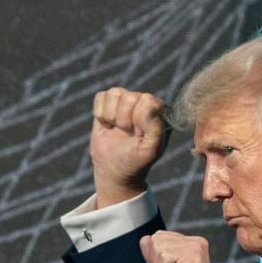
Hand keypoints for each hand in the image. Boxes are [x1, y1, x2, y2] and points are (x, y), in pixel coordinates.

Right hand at [90, 88, 168, 207]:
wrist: (114, 169)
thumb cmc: (136, 160)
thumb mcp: (150, 150)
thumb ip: (155, 128)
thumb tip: (150, 104)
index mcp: (161, 111)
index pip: (148, 101)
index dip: (139, 120)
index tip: (139, 135)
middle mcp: (144, 101)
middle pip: (129, 97)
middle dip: (124, 120)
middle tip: (127, 134)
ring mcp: (126, 100)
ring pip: (114, 93)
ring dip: (112, 116)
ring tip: (118, 129)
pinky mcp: (108, 102)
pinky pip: (100, 96)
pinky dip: (100, 114)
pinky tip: (108, 125)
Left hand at [139, 231, 226, 262]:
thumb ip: (154, 255)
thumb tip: (144, 238)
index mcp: (190, 244)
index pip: (158, 237)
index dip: (157, 259)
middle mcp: (195, 242)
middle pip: (156, 238)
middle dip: (158, 262)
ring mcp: (196, 246)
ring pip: (158, 246)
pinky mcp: (193, 254)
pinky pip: (164, 255)